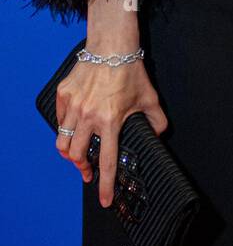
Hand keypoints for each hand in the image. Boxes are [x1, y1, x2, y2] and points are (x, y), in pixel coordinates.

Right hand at [55, 57, 167, 207]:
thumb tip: (159, 136)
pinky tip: (73, 129)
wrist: (111, 45)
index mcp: (111, 121)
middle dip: (82, 169)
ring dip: (69, 154)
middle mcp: (88, 116)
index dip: (105, 185)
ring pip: (62, 142)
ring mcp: (73, 106)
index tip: (104, 200)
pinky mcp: (64, 94)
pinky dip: (64, 129)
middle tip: (87, 172)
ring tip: (76, 156)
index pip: (106, 162)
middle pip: (76, 156)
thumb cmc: (131, 71)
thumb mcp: (150, 98)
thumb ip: (157, 121)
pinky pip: (60, 120)